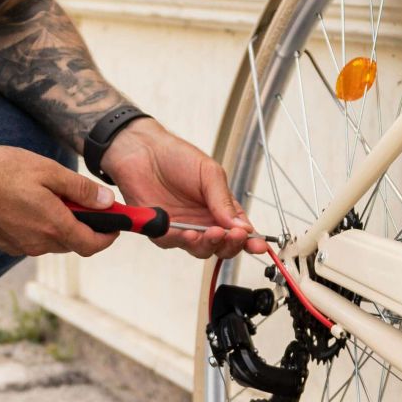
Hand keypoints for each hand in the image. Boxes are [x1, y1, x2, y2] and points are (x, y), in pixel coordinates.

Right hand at [0, 146, 117, 257]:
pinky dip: (41, 224)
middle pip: (74, 242)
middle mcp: (38, 244)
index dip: (109, 234)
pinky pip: (34, 237)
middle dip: (84, 224)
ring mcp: (20, 246)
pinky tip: (29, 200)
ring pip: (53, 239)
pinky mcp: (6, 243)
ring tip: (51, 193)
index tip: (116, 221)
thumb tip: (106, 202)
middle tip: (83, 197)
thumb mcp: (46, 171)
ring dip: (61, 223)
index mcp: (54, 227)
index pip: (93, 244)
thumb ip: (79, 189)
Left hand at [95, 119, 262, 260]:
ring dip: (209, 244)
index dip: (251, 240)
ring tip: (211, 232)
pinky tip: (188, 233)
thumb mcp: (210, 173)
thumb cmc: (177, 157)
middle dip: (231, 244)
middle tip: (233, 235)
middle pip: (223, 246)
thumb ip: (224, 201)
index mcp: (221, 208)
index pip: (241, 231)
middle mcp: (204, 222)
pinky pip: (174, 243)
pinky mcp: (162, 231)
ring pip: (201, 250)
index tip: (258, 245)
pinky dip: (183, 241)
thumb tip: (242, 226)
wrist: (143, 151)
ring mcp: (184, 228)